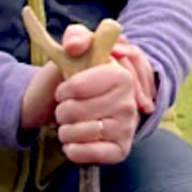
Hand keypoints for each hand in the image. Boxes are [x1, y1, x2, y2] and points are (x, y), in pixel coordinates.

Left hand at [51, 25, 158, 164]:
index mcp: (122, 75)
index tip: (65, 89)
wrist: (72, 106)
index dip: (65, 90)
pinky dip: (74, 150)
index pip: (79, 87)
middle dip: (62, 110)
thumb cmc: (76, 75)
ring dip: (65, 130)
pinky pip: (92, 155)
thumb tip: (74, 46)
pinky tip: (73, 143)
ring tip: (70, 124)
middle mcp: (129, 102)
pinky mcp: (121, 149)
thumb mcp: (76, 47)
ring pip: (80, 133)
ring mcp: (127, 127)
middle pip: (75, 111)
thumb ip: (76, 36)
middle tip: (68, 108)